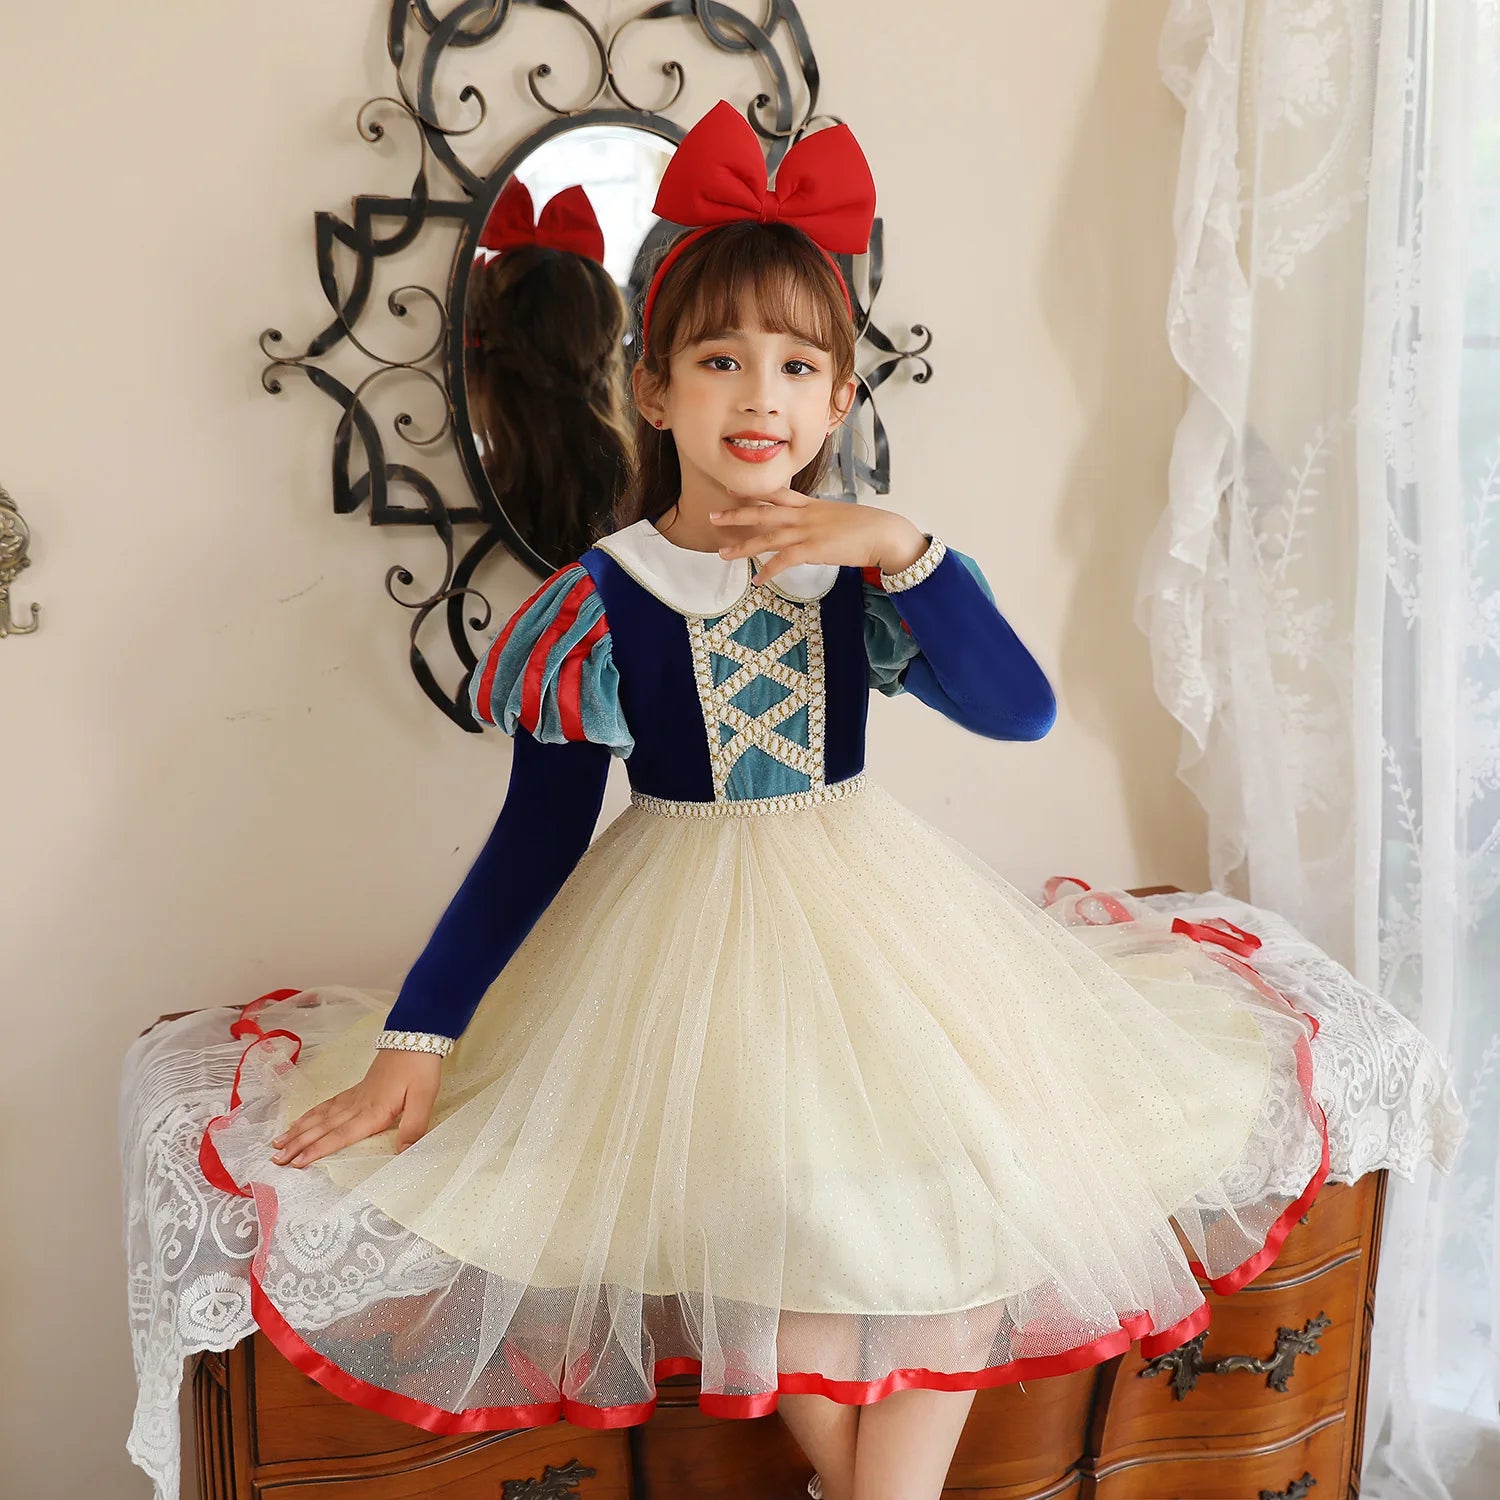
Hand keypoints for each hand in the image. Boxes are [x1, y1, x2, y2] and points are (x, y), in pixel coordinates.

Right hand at [269, 1047, 441, 1168]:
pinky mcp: (357, 1089)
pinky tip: (303, 1119)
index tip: (297, 1163)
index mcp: (373, 1111)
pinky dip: (312, 1113)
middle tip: (275, 1159)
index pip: (341, 1135)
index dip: (319, 1150)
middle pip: (324, 1127)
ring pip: (321, 1116)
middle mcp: (358, 1105)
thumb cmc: (420, 1067)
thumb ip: (413, 1126)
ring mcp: (355, 1096)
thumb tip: (404, 1154)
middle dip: (299, 1144)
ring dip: (299, 1130)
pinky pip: (328, 1104)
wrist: (415, 1035)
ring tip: (278, 1142)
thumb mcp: (424, 1097)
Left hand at [708, 489, 929, 585]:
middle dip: (736, 514)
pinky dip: (768, 570)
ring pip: (767, 537)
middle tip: (713, 516)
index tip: (731, 489)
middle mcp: (804, 515)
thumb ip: (821, 519)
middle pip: (763, 512)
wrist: (884, 533)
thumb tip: (814, 526)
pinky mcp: (814, 549)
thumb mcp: (839, 516)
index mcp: (810, 505)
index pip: (776, 494)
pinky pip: (784, 560)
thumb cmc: (867, 527)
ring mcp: (808, 531)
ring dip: (743, 546)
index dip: (752, 491)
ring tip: (723, 554)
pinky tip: (757, 579)